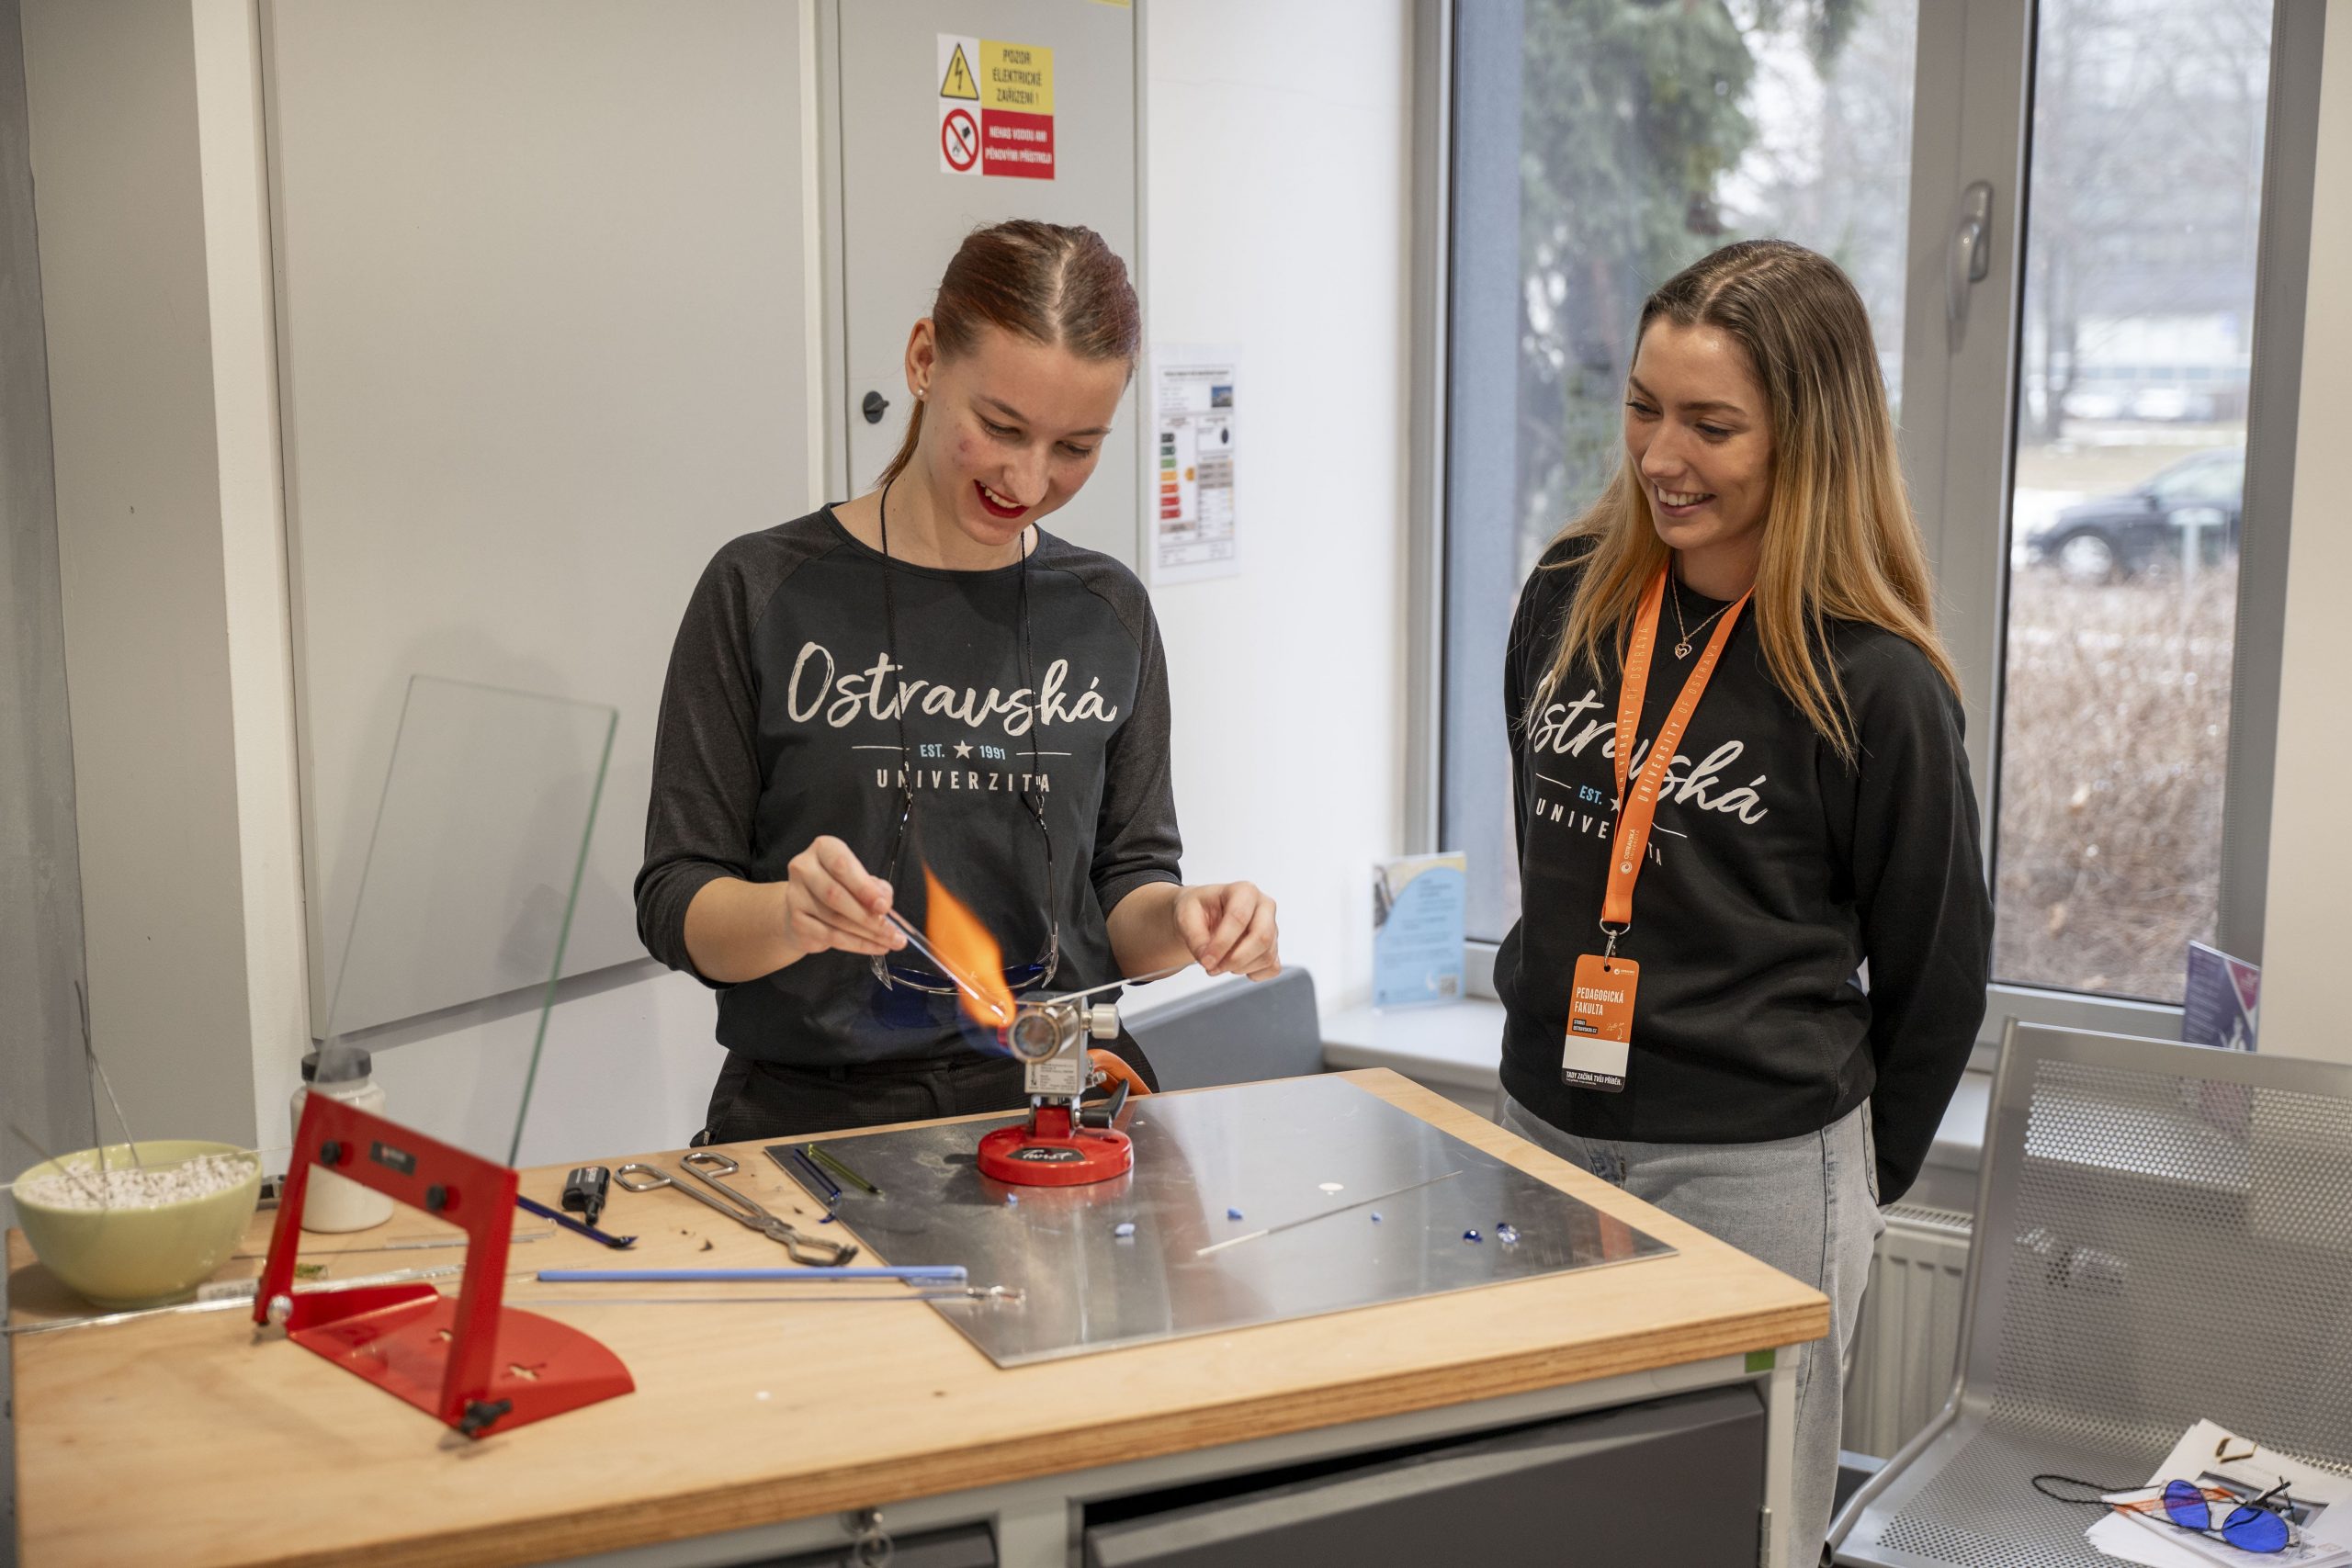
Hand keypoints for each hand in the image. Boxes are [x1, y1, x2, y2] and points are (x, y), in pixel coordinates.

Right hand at [781, 836, 904, 958]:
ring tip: (890, 941)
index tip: (884, 906)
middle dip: (867, 915)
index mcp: (823, 849)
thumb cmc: (838, 888)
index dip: (864, 887)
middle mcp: (804, 868)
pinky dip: (856, 944)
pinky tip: (874, 947)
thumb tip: (884, 903)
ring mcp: (795, 896)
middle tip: (891, 929)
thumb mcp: (861, 880)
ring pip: (835, 919)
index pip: (842, 865)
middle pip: (835, 894)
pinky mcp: (796, 921)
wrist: (804, 908)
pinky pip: (829, 936)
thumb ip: (876, 888)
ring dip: (867, 933)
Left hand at [1173, 882, 1279, 979]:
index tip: (1206, 960)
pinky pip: (1272, 967)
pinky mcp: (1274, 946)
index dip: (1221, 944)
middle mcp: (1264, 906)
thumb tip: (1207, 959)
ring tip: (1219, 963)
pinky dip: (1254, 974)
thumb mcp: (1185, 915)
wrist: (1203, 914)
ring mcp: (1272, 927)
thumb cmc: (1198, 909)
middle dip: (1235, 959)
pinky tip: (1236, 967)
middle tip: (1213, 967)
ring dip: (1240, 968)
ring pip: (1266, 956)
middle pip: (1262, 937)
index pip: (1239, 918)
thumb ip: (1195, 937)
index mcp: (1244, 891)